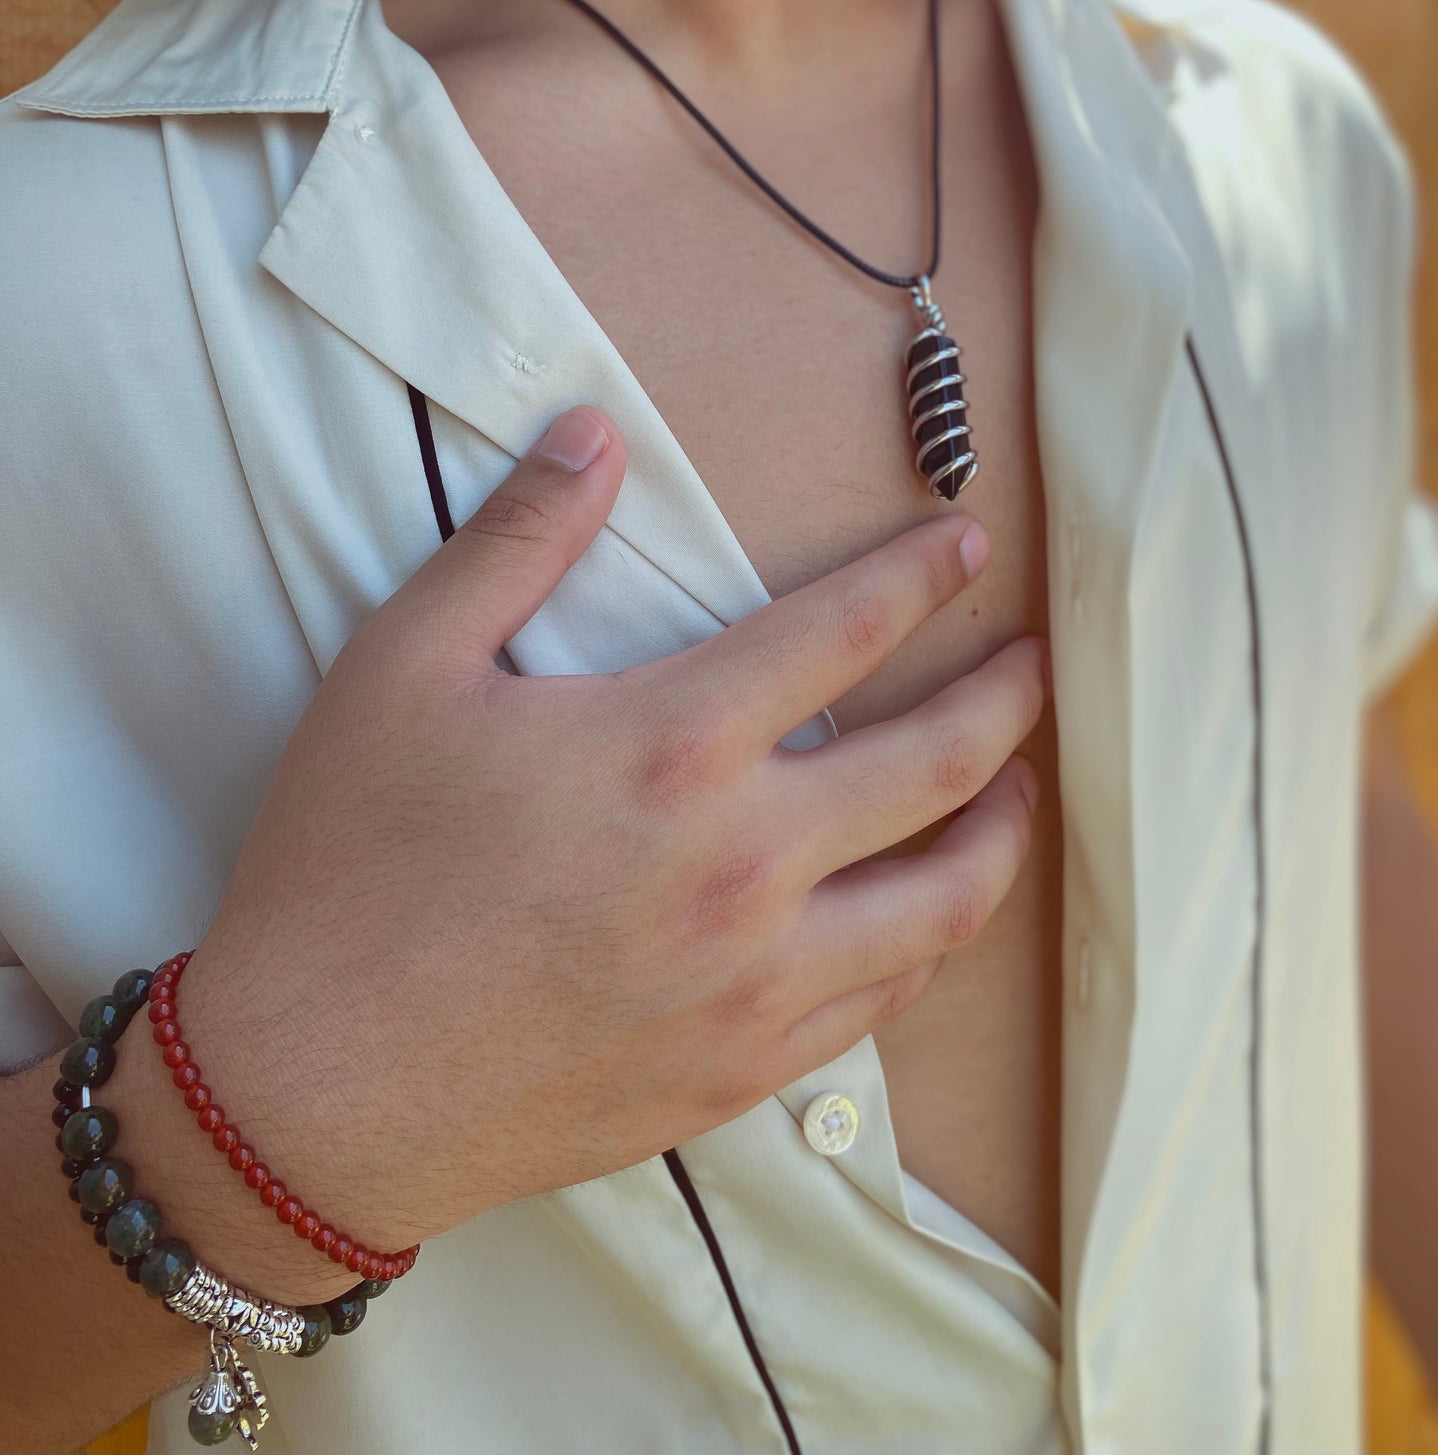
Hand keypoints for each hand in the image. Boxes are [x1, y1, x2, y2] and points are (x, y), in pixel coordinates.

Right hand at [167, 405, 1046, 1296]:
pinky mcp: (740, 1074)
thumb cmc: (350, 868)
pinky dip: (928, 946)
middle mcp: (747, 863)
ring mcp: (757, 981)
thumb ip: (515, 539)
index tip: (971, 545)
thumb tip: (592, 434)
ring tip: (1019, 792)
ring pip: (945, 903)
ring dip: (1002, 833)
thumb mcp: (405, 667)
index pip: (847, 632)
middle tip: (1039, 664)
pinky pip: (882, 1003)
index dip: (922, 576)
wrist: (312, 1090)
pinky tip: (922, 922)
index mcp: (676, 745)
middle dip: (1007, 701)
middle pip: (940, 767)